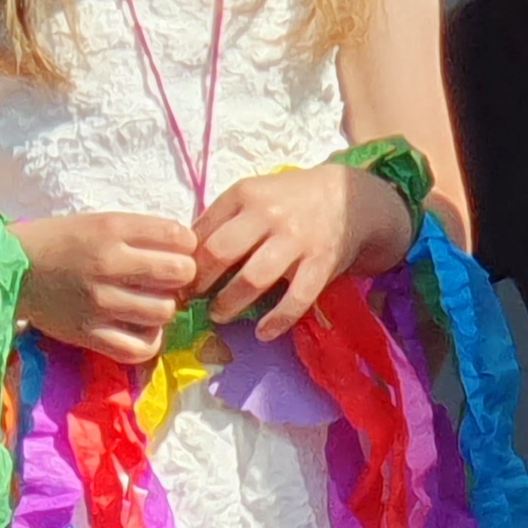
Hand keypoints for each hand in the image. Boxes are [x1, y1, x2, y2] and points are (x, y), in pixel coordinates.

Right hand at [17, 211, 198, 363]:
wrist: (11, 268)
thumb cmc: (61, 241)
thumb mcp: (101, 222)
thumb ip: (142, 234)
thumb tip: (188, 252)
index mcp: (112, 229)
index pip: (180, 237)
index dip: (185, 246)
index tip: (173, 252)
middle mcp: (107, 264)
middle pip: (179, 274)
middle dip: (180, 277)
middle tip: (164, 281)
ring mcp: (98, 302)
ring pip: (164, 312)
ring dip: (163, 309)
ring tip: (147, 304)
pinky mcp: (87, 334)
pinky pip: (139, 348)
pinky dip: (147, 341)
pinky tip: (139, 330)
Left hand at [192, 165, 393, 336]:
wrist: (348, 199)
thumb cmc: (288, 201)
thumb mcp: (252, 195)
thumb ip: (221, 220)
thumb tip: (182, 256)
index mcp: (245, 195)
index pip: (202, 232)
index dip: (185, 262)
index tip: (179, 280)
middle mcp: (268, 215)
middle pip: (220, 253)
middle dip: (201, 283)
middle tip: (194, 299)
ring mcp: (296, 240)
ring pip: (253, 279)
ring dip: (230, 303)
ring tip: (220, 314)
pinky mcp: (320, 264)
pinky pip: (296, 299)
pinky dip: (277, 320)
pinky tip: (263, 332)